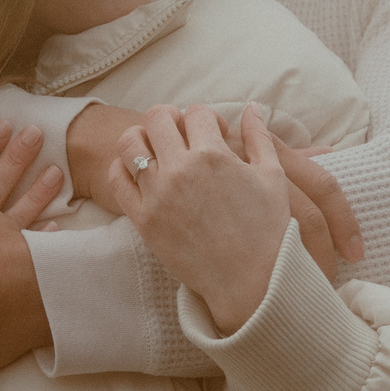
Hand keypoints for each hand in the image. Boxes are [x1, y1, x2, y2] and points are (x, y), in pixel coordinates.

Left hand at [74, 100, 363, 269]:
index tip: (212, 134)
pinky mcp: (143, 219)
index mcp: (214, 155)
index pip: (197, 112)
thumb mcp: (273, 177)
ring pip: (130, 143)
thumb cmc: (268, 230)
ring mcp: (157, 194)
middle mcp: (181, 169)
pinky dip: (123, 169)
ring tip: (157, 151)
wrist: (251, 282)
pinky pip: (117, 180)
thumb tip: (253, 108)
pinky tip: (141, 173)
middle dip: (170, 119)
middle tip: (181, 135)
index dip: (206, 119)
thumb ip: (259, 138)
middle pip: (157, 117)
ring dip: (142, 138)